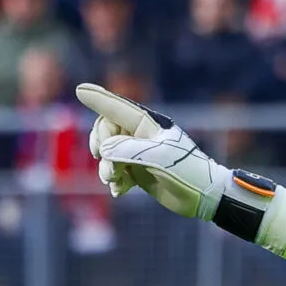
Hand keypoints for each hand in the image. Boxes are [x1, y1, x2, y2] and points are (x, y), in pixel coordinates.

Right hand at [75, 83, 229, 219]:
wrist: (205, 196)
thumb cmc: (188, 171)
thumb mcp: (159, 158)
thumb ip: (128, 150)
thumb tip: (103, 149)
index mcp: (148, 124)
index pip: (117, 108)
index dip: (98, 99)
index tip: (80, 89)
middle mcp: (141, 136)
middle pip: (105, 131)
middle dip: (100, 147)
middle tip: (107, 164)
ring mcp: (139, 154)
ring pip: (107, 154)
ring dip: (106, 169)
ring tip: (116, 181)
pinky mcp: (139, 172)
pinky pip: (115, 171)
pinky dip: (114, 181)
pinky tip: (121, 191)